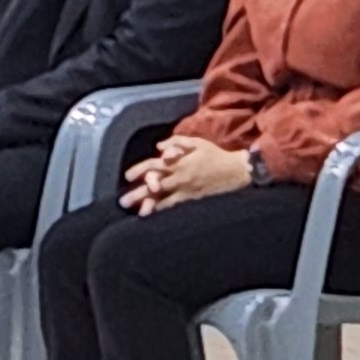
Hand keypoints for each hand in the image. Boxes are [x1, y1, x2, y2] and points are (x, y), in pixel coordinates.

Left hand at [123, 132, 258, 212]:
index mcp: (179, 162)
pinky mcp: (194, 199)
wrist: (237, 171)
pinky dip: (165, 211)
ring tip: (136, 212)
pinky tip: (155, 216)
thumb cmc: (215, 155)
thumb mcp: (197, 142)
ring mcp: (187, 190)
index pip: (154, 165)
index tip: (128, 176)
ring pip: (163, 199)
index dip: (139, 170)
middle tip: (123, 202)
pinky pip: (176, 206)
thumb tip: (159, 147)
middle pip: (154, 185)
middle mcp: (180, 177)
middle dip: (138, 193)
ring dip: (148, 205)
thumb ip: (177, 142)